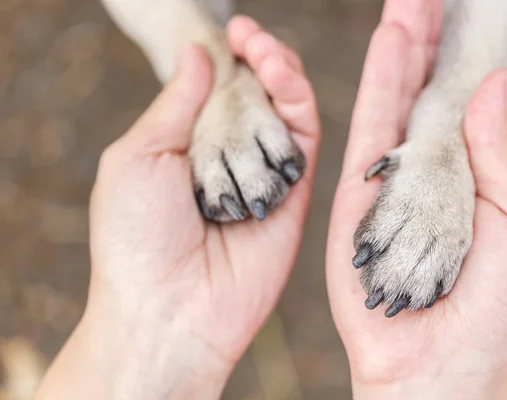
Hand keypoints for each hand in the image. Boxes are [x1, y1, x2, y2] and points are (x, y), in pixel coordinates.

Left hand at [36, 16, 318, 399]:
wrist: (169, 309)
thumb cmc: (136, 237)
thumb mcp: (138, 157)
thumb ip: (175, 104)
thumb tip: (199, 53)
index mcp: (190, 147)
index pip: (221, 89)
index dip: (231, 57)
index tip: (233, 29)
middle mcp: (229, 158)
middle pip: (258, 94)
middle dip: (259, 58)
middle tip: (251, 35)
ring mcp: (263, 174)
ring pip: (285, 111)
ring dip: (280, 72)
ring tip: (265, 51)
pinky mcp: (294, 195)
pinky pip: (304, 140)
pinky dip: (298, 103)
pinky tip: (282, 79)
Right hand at [327, 1, 506, 397]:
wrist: (437, 363)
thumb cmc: (492, 307)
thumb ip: (499, 152)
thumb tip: (496, 82)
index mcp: (471, 177)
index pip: (466, 101)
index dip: (464, 55)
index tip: (463, 12)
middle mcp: (429, 171)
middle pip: (427, 91)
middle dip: (429, 40)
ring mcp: (391, 180)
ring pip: (397, 99)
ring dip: (404, 46)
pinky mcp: (359, 195)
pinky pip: (370, 128)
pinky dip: (381, 81)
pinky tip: (391, 41)